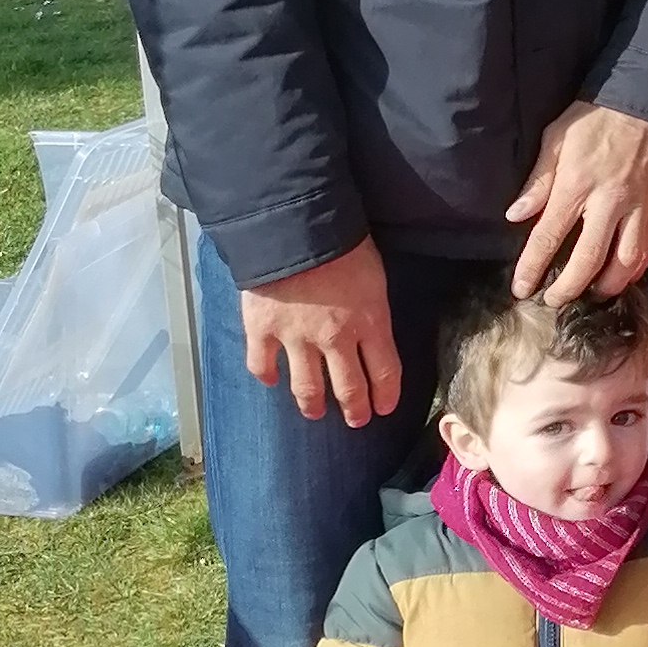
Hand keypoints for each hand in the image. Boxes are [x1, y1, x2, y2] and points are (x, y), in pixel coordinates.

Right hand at [241, 237, 400, 427]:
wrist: (295, 226)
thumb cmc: (343, 242)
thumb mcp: (374, 276)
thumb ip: (372, 309)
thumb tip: (371, 329)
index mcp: (371, 323)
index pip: (386, 372)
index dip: (386, 395)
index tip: (384, 407)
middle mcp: (336, 339)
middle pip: (349, 388)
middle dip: (355, 409)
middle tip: (356, 420)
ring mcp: (296, 338)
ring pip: (306, 387)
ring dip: (312, 405)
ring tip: (314, 412)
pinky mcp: (262, 330)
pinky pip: (261, 365)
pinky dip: (266, 376)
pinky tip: (270, 380)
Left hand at [507, 102, 647, 303]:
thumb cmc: (597, 117)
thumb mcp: (557, 138)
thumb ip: (539, 180)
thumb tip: (515, 215)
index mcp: (576, 184)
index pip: (548, 236)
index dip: (532, 268)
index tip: (521, 289)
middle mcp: (608, 202)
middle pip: (587, 260)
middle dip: (568, 288)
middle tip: (554, 301)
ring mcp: (638, 208)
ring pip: (624, 263)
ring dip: (606, 286)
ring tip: (590, 292)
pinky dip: (633, 270)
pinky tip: (621, 276)